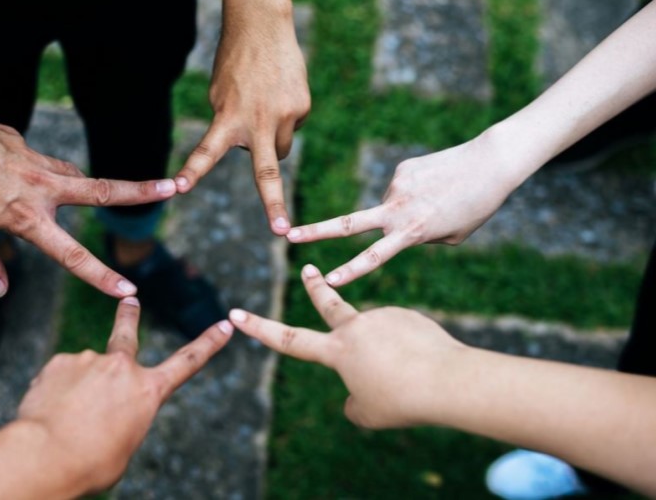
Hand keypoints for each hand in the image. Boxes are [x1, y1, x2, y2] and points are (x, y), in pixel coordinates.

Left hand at [0, 78, 175, 298]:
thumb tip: (2, 289)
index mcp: (23, 218)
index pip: (71, 254)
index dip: (101, 276)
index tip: (129, 290)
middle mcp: (38, 187)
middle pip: (102, 190)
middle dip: (141, 191)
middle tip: (177, 185)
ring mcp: (32, 160)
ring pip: (73, 176)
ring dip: (82, 187)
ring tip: (61, 196)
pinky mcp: (22, 142)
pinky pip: (40, 163)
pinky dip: (34, 174)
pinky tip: (7, 174)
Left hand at [17, 297, 233, 493]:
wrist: (45, 456)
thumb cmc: (89, 463)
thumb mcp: (122, 447)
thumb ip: (122, 419)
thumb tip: (103, 407)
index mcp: (148, 391)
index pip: (188, 362)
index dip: (209, 343)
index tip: (225, 325)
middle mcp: (122, 367)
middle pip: (128, 333)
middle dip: (129, 315)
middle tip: (129, 301)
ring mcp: (90, 360)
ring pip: (85, 373)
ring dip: (77, 390)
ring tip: (65, 420)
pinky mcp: (60, 362)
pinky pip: (59, 377)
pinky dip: (55, 392)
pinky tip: (49, 412)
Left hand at [174, 0, 309, 234]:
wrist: (263, 28)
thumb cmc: (234, 65)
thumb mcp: (219, 96)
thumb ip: (230, 127)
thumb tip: (253, 151)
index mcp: (228, 119)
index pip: (205, 151)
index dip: (192, 171)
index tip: (179, 189)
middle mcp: (258, 122)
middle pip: (266, 172)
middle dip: (274, 205)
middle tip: (282, 232)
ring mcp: (284, 116)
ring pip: (281, 148)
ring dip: (273, 139)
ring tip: (265, 107)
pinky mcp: (303, 108)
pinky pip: (294, 126)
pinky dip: (286, 116)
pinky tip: (278, 93)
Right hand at [228, 264, 463, 428]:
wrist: (448, 379)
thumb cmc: (403, 400)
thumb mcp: (369, 413)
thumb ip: (355, 401)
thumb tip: (358, 389)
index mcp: (338, 350)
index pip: (289, 339)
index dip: (260, 328)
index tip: (236, 312)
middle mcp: (356, 327)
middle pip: (328, 302)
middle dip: (314, 287)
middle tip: (308, 269)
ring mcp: (382, 317)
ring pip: (378, 342)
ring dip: (387, 359)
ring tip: (409, 378)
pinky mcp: (408, 316)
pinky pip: (403, 340)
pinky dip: (408, 355)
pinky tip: (424, 366)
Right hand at [285, 136, 520, 285]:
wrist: (490, 163)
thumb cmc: (476, 206)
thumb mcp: (451, 236)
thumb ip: (418, 237)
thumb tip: (394, 226)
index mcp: (412, 232)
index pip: (374, 256)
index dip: (349, 271)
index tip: (327, 281)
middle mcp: (398, 209)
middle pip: (347, 223)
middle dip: (316, 231)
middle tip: (289, 235)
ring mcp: (397, 186)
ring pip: (389, 206)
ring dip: (406, 209)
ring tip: (439, 201)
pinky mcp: (402, 168)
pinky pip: (400, 187)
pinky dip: (414, 191)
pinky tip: (437, 185)